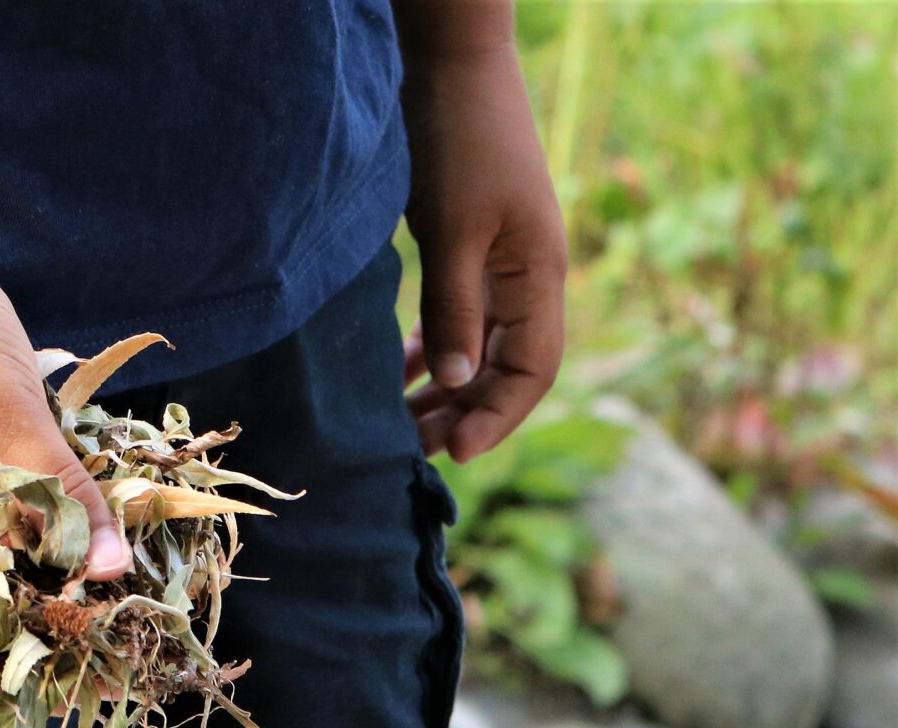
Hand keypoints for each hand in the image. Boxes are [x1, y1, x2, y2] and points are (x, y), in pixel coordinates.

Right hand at [0, 221, 132, 669]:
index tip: (81, 666)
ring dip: (48, 564)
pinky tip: (90, 516)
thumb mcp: (14, 417)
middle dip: (43, 616)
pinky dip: (41, 516)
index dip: (6, 662)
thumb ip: (63, 495)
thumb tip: (112, 573)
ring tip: (117, 580)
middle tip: (119, 625)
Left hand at [400, 43, 566, 460]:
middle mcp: (526, 278)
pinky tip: (401, 372)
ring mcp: (498, 264)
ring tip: (403, 424)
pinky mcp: (468, 249)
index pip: (534, 369)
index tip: (456, 451)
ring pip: (478, 347)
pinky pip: (457, 318)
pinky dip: (432, 349)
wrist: (451, 63)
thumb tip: (456, 384)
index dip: (499, 415)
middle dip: (466, 412)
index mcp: (539, 275)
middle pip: (506, 367)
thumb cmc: (460, 139)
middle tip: (415, 449)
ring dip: (446, 388)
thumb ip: (455, 308)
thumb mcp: (454, 229)